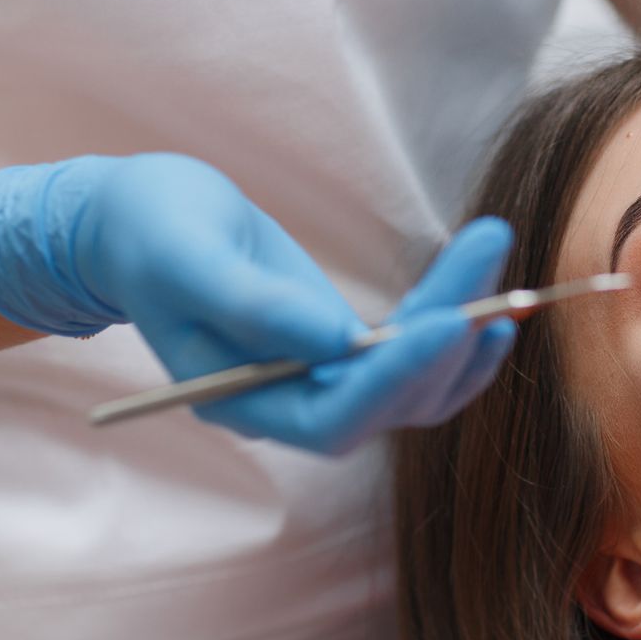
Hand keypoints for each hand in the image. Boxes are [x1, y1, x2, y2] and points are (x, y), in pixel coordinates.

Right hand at [0, 154, 514, 453]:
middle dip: (449, 341)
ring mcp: (317, 381)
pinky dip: (454, 333)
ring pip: (412, 386)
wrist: (137, 224)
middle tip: (493, 269)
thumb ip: (252, 305)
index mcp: (239, 400)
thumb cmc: (149, 233)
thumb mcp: (187, 257)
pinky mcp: (340, 351)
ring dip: (464, 334)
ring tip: (503, 271)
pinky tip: (492, 305)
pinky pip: (410, 359)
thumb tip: (333, 342)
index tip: (453, 322)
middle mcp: (287, 405)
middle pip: (389, 402)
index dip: (398, 379)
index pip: (336, 416)